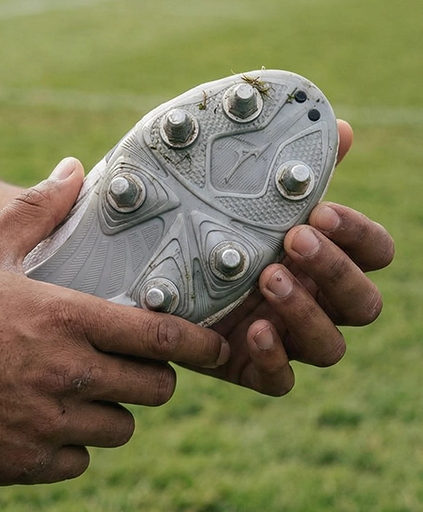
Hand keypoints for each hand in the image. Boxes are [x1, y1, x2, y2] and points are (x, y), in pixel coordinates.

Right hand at [0, 159, 227, 485]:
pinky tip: (49, 426)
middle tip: (138, 368)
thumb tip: (75, 169)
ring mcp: (46, 424)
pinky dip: (73, 449)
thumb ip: (35, 211)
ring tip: (89, 395)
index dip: (197, 343)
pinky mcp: (24, 463)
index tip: (212, 345)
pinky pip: (79, 464)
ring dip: (113, 414)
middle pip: (154, 390)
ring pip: (119, 430)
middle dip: (155, 379)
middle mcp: (65, 374)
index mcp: (64, 319)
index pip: (159, 336)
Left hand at [198, 121, 394, 394]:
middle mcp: (314, 300)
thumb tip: (342, 129)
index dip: (359, 234)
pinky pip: (281, 382)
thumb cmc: (201, 218)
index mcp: (323, 255)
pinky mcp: (250, 368)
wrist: (138, 261)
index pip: (374, 251)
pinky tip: (253, 330)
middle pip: (362, 304)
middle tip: (292, 241)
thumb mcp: (236, 188)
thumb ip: (288, 166)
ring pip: (329, 347)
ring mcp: (285, 338)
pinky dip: (274, 359)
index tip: (320, 211)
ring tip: (267, 279)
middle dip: (334, 271)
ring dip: (306, 314)